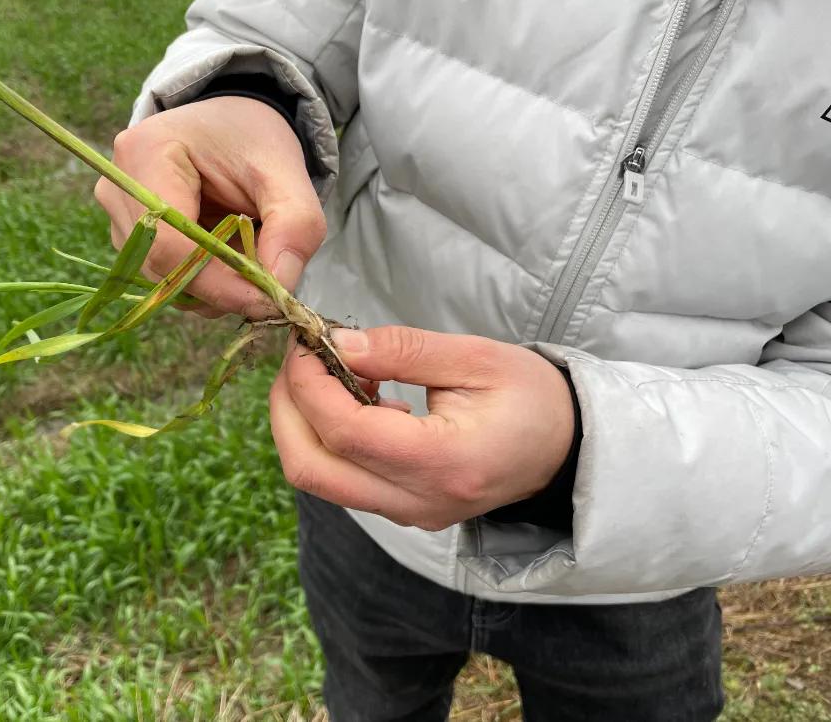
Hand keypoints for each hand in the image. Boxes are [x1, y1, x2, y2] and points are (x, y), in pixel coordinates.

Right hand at [95, 96, 325, 318]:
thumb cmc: (253, 140)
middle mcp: (117, 186)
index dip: (217, 284)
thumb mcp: (287, 173)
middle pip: (161, 270)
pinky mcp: (126, 234)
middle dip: (219, 287)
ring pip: (162, 281)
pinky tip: (225, 254)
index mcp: (146, 153)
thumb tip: (279, 288)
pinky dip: (201, 280)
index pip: (168, 245)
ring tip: (247, 252)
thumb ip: (294, 225)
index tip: (266, 300)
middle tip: (267, 279)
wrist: (231, 124)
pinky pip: (162, 277)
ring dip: (212, 286)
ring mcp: (116, 213)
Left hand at [269, 326, 575, 530]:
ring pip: (319, 478)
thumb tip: (337, 344)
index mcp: (443, 463)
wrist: (567, 449)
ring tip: (332, 372)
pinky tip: (356, 397)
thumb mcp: (477, 357)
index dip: (309, 383)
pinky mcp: (402, 510)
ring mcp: (408, 513)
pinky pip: (342, 479)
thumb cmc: (532, 397)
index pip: (344, 431)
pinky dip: (328, 436)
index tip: (305, 340)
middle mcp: (418, 501)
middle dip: (286, 408)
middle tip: (299, 359)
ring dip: (304, 422)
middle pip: (311, 469)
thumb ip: (403, 350)